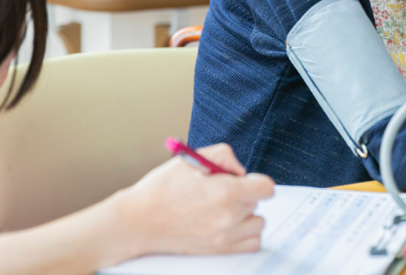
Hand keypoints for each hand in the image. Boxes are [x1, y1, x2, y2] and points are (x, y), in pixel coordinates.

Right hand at [117, 143, 274, 255]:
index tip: (243, 180)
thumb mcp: (191, 159)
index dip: (255, 179)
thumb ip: (224, 156)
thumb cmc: (161, 189)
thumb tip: (240, 170)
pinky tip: (228, 224)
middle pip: (258, 202)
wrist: (139, 221)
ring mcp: (225, 236)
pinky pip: (251, 243)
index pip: (266, 187)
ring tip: (224, 208)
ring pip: (257, 222)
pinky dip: (245, 233)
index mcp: (226, 191)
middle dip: (243, 193)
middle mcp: (229, 217)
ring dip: (246, 214)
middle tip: (220, 190)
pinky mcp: (219, 250)